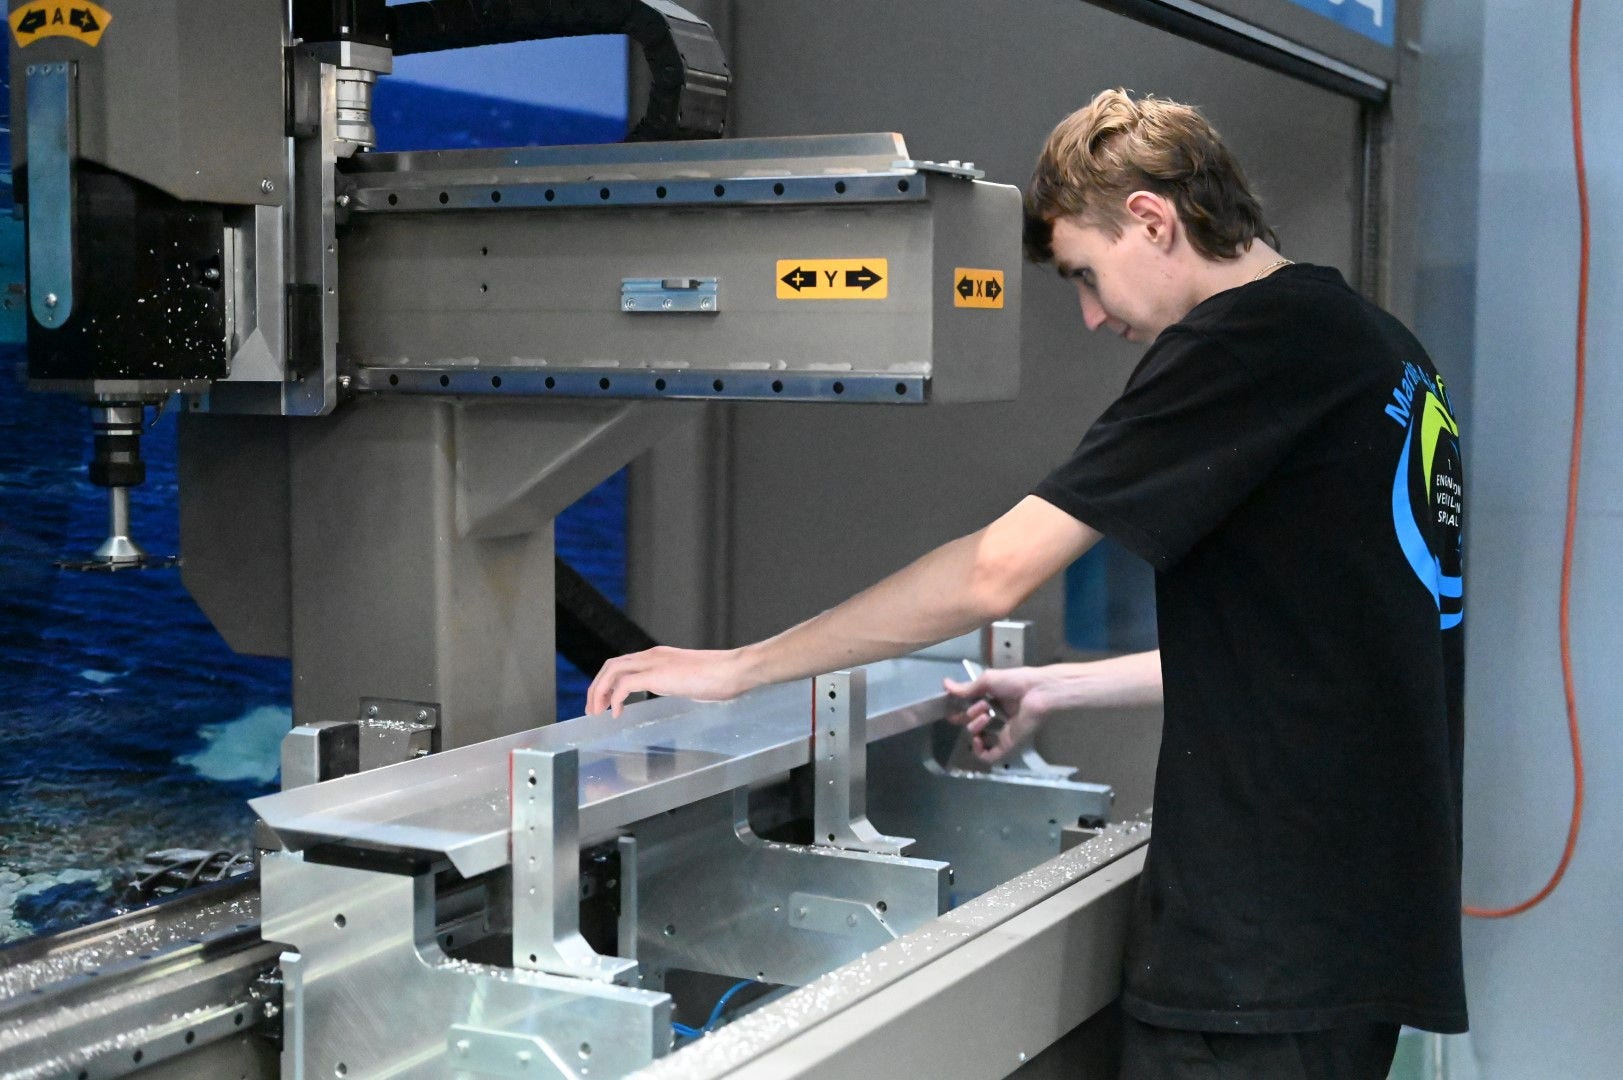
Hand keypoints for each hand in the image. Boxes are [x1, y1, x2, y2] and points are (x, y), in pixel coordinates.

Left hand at [587, 646, 752, 716]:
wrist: (733, 670)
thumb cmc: (721, 677)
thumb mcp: (691, 679)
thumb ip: (679, 682)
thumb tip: (680, 692)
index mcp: (659, 656)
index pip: (623, 663)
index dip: (608, 681)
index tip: (604, 701)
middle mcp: (652, 655)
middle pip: (611, 665)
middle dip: (596, 687)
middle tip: (592, 709)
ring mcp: (654, 663)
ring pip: (612, 671)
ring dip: (599, 692)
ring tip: (596, 712)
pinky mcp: (657, 675)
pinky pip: (624, 685)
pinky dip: (614, 699)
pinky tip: (616, 713)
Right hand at [942, 666, 1052, 763]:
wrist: (1037, 692)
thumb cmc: (1015, 682)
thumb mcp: (987, 681)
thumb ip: (966, 688)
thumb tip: (945, 684)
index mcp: (992, 702)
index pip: (970, 711)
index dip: (959, 712)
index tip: (951, 708)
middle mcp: (996, 718)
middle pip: (971, 723)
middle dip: (968, 715)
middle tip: (980, 706)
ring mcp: (1001, 733)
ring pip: (978, 739)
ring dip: (974, 728)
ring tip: (984, 717)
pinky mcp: (1007, 744)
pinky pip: (989, 756)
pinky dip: (979, 751)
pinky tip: (977, 740)